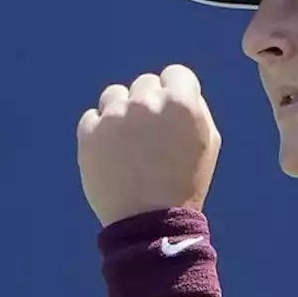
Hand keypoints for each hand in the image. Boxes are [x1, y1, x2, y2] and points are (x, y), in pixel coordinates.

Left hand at [77, 64, 220, 225]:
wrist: (150, 222)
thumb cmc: (185, 183)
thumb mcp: (208, 143)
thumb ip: (195, 108)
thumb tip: (176, 90)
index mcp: (182, 103)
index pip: (176, 74)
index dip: (176, 94)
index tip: (172, 115)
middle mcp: (147, 102)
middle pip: (145, 83)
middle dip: (150, 104)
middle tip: (152, 137)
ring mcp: (115, 116)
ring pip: (115, 95)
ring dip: (122, 112)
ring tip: (130, 145)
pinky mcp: (89, 132)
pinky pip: (93, 117)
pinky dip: (101, 132)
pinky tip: (114, 155)